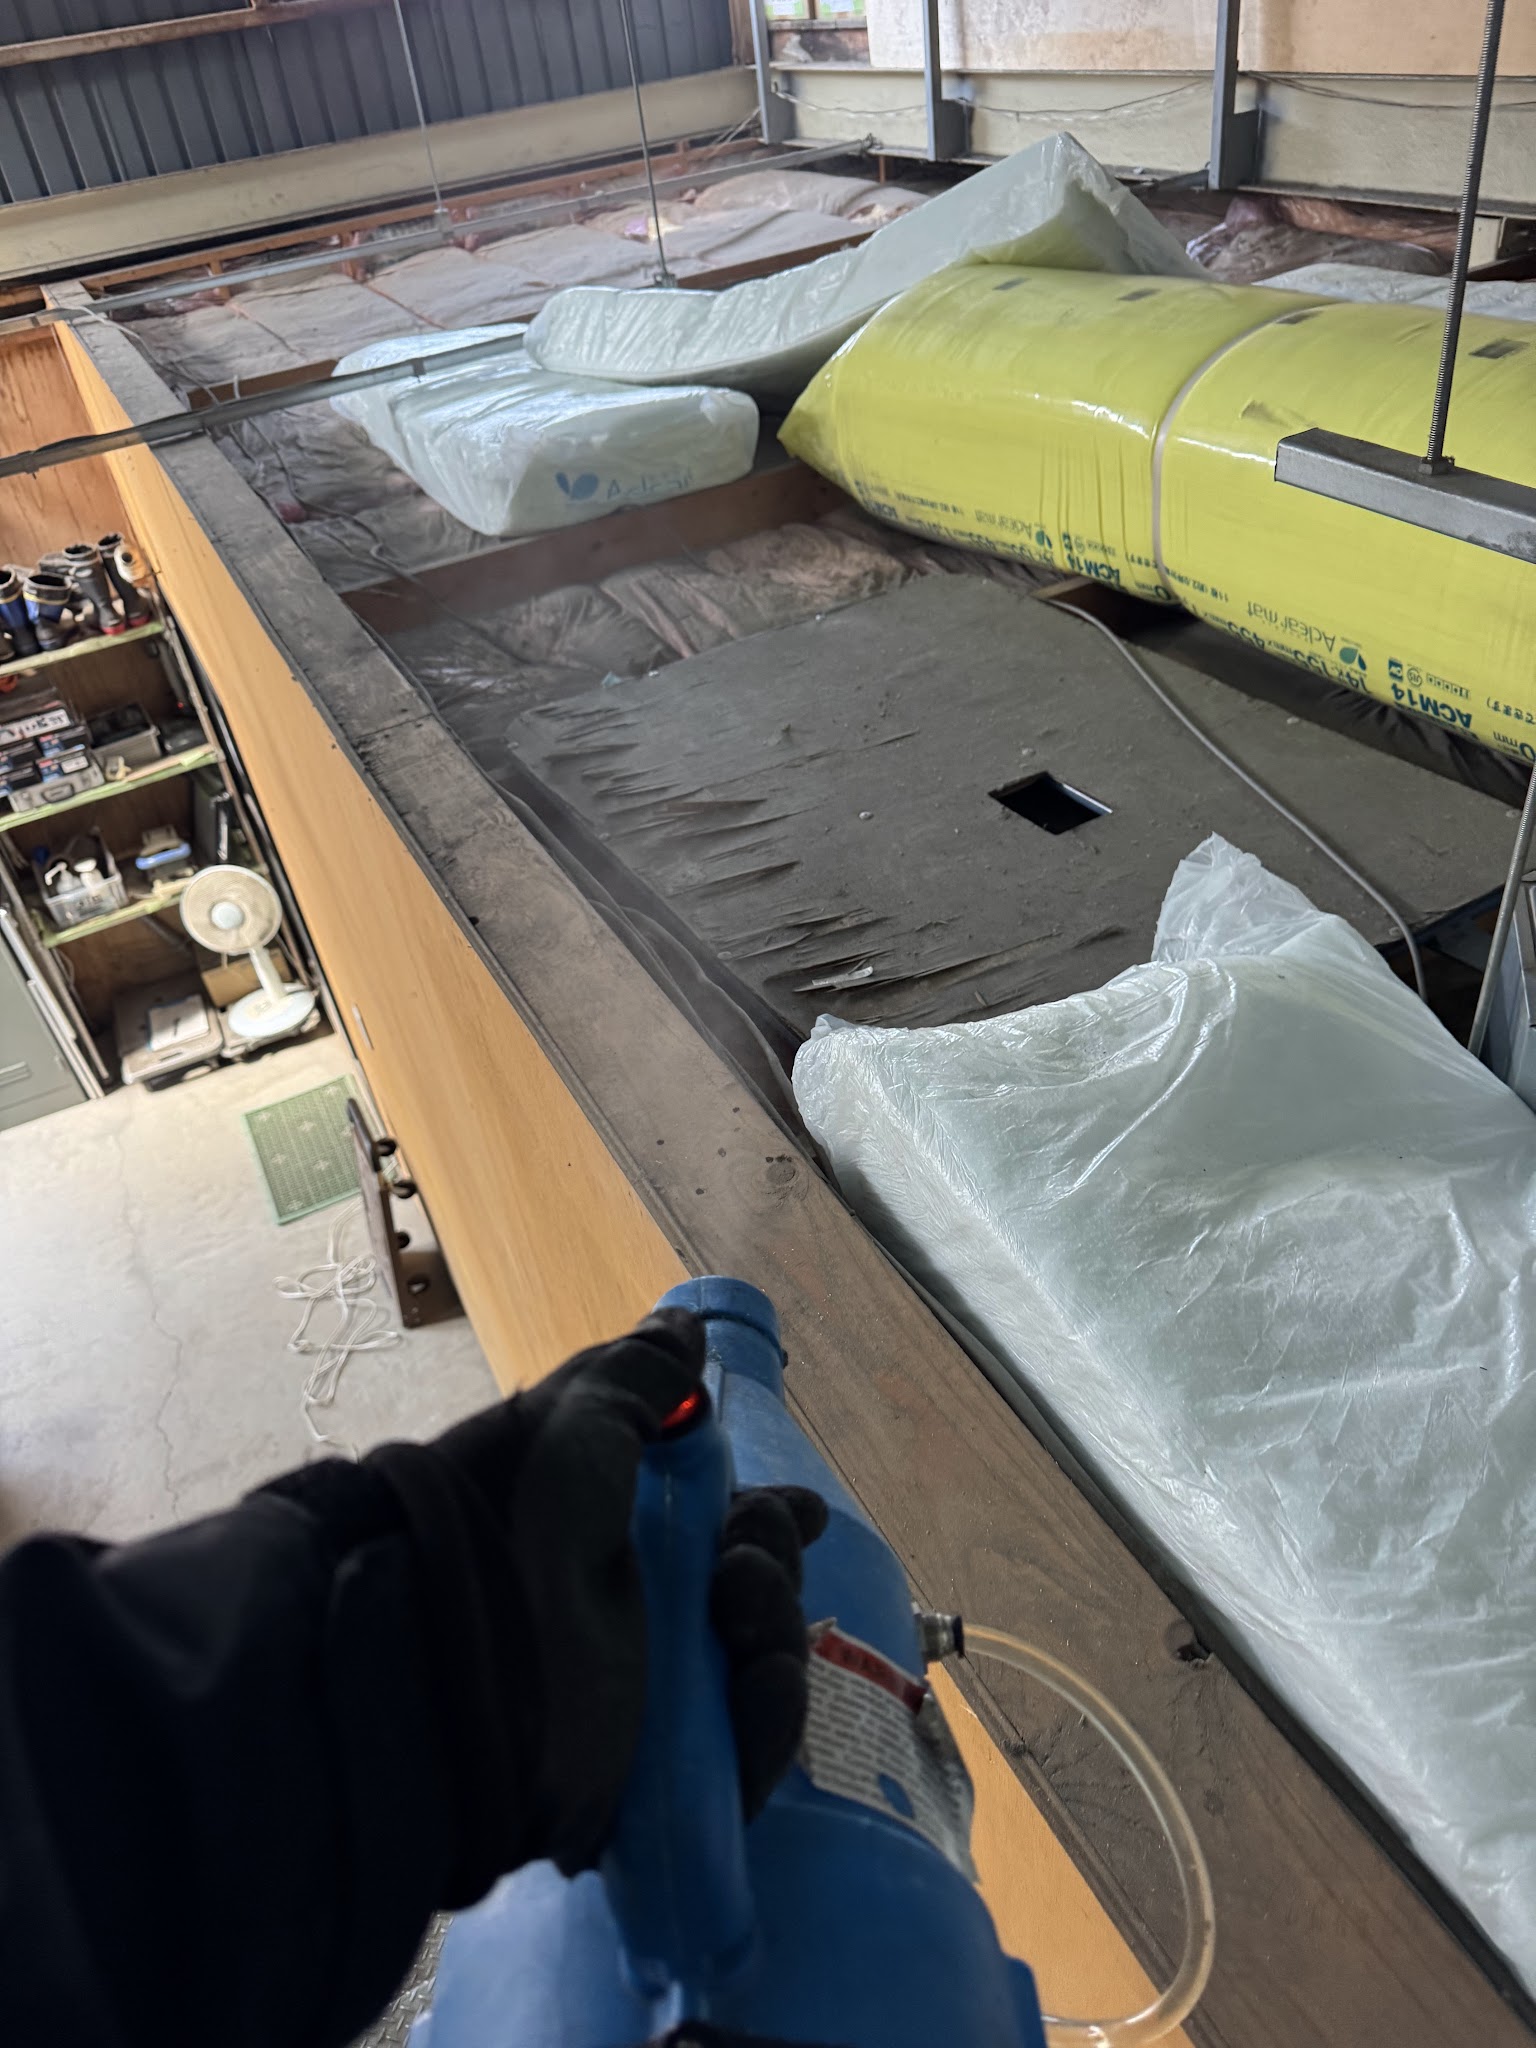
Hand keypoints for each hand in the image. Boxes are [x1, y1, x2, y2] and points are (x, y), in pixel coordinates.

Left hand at [370, 1308, 824, 1894]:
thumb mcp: (575, 1421)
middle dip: (773, 1561)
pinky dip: (767, 1720)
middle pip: (761, 1592)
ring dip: (777, 1630)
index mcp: (625, 1536)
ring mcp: (658, 1699)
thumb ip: (641, 1376)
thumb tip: (684, 1327)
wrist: (453, 1640)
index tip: (803, 1510)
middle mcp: (647, 1615)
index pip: (726, 1530)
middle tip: (740, 1561)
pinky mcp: (665, 1775)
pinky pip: (749, 1754)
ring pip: (767, 1667)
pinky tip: (756, 1686)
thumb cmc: (514, 1513)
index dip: (772, 1519)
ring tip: (738, 1611)